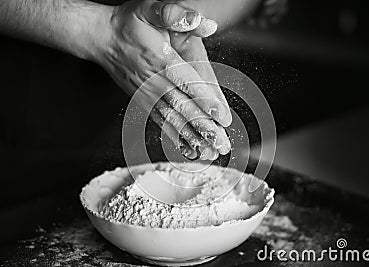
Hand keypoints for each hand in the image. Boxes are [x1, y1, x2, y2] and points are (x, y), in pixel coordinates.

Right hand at [96, 0, 231, 159]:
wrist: (101, 39)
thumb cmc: (128, 24)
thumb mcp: (151, 9)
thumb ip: (176, 14)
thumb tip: (207, 23)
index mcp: (160, 61)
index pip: (187, 84)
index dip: (205, 101)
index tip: (221, 118)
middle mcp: (154, 83)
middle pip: (183, 109)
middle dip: (204, 128)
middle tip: (222, 144)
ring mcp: (148, 95)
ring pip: (173, 121)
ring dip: (193, 139)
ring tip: (210, 154)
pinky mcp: (144, 102)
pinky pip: (162, 123)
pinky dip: (176, 139)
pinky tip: (189, 151)